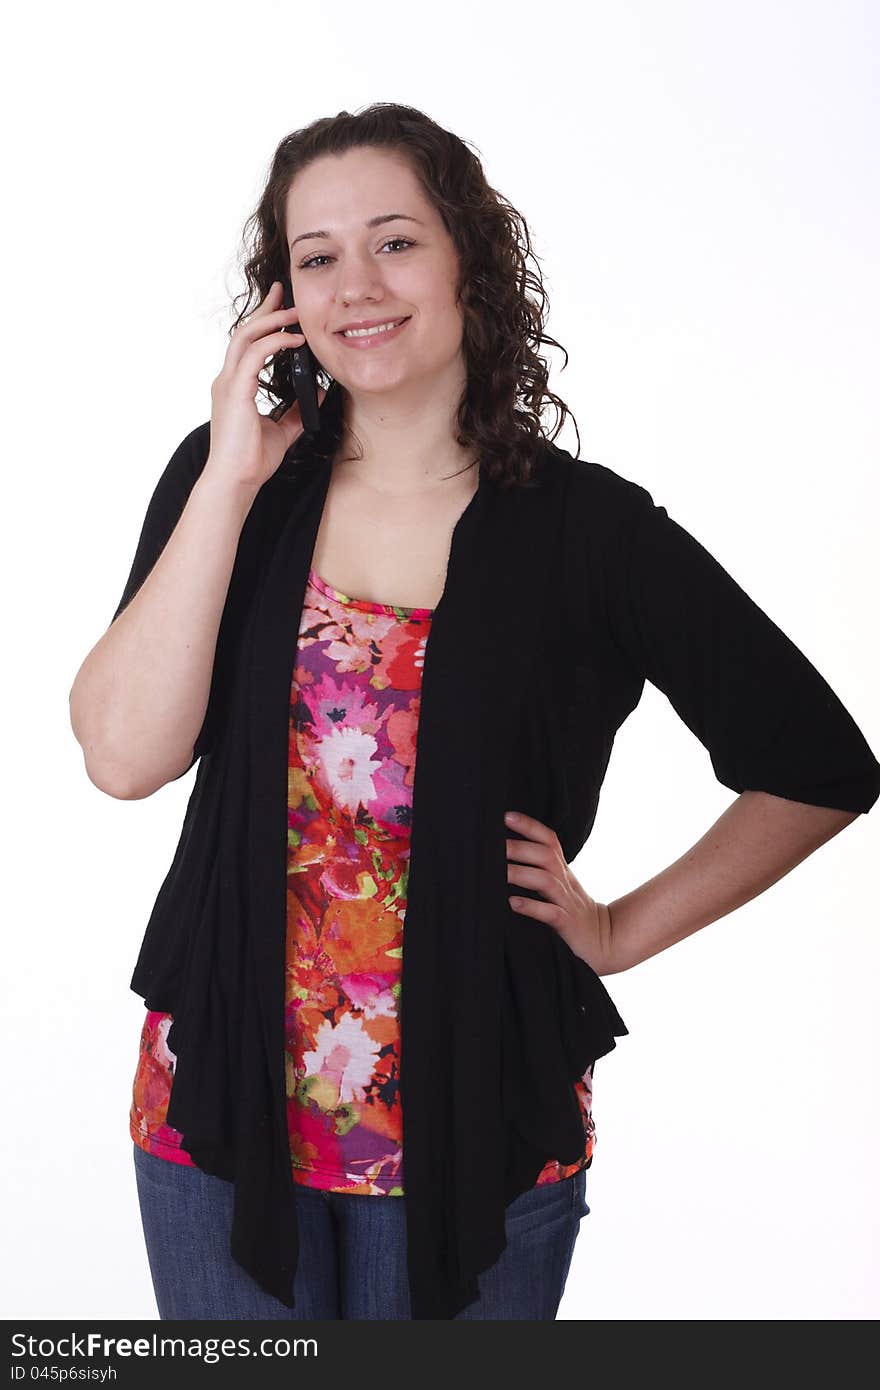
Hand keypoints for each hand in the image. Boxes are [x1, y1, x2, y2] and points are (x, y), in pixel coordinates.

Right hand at [206, 279, 327, 492]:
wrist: (236, 481)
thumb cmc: (252, 460)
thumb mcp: (283, 430)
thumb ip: (297, 410)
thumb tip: (318, 394)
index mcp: (235, 387)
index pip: (248, 345)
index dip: (264, 323)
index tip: (281, 306)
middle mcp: (228, 380)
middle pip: (244, 332)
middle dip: (266, 310)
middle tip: (285, 293)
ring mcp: (229, 384)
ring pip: (246, 337)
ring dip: (271, 321)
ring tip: (295, 313)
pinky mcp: (236, 392)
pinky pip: (254, 356)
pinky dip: (275, 343)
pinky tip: (294, 340)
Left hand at [504, 810, 614, 974]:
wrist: (604, 942)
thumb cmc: (572, 912)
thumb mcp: (559, 886)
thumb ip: (539, 870)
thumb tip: (504, 857)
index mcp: (562, 870)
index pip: (549, 840)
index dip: (530, 826)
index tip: (506, 816)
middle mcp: (565, 882)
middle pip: (546, 856)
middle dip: (520, 848)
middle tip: (492, 844)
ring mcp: (567, 902)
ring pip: (546, 881)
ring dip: (521, 874)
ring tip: (498, 872)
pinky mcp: (568, 925)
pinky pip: (551, 913)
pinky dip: (532, 907)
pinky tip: (513, 903)